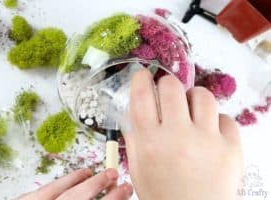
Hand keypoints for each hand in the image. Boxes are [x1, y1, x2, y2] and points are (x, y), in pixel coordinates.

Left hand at [18, 168, 132, 199]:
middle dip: (100, 184)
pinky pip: (48, 189)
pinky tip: (78, 176)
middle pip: (78, 198)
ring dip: (83, 180)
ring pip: (62, 191)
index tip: (126, 189)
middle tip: (115, 175)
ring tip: (98, 173)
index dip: (113, 199)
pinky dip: (66, 180)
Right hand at [124, 70, 242, 199]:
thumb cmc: (162, 195)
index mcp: (150, 142)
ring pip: (202, 96)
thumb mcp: (138, 170)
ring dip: (194, 98)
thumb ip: (134, 140)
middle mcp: (178, 136)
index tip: (143, 75)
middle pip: (172, 87)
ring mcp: (207, 140)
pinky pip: (226, 119)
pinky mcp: (231, 147)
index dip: (141, 79)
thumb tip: (136, 117)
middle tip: (168, 93)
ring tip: (192, 109)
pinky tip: (210, 132)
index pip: (142, 96)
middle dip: (168, 84)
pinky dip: (216, 121)